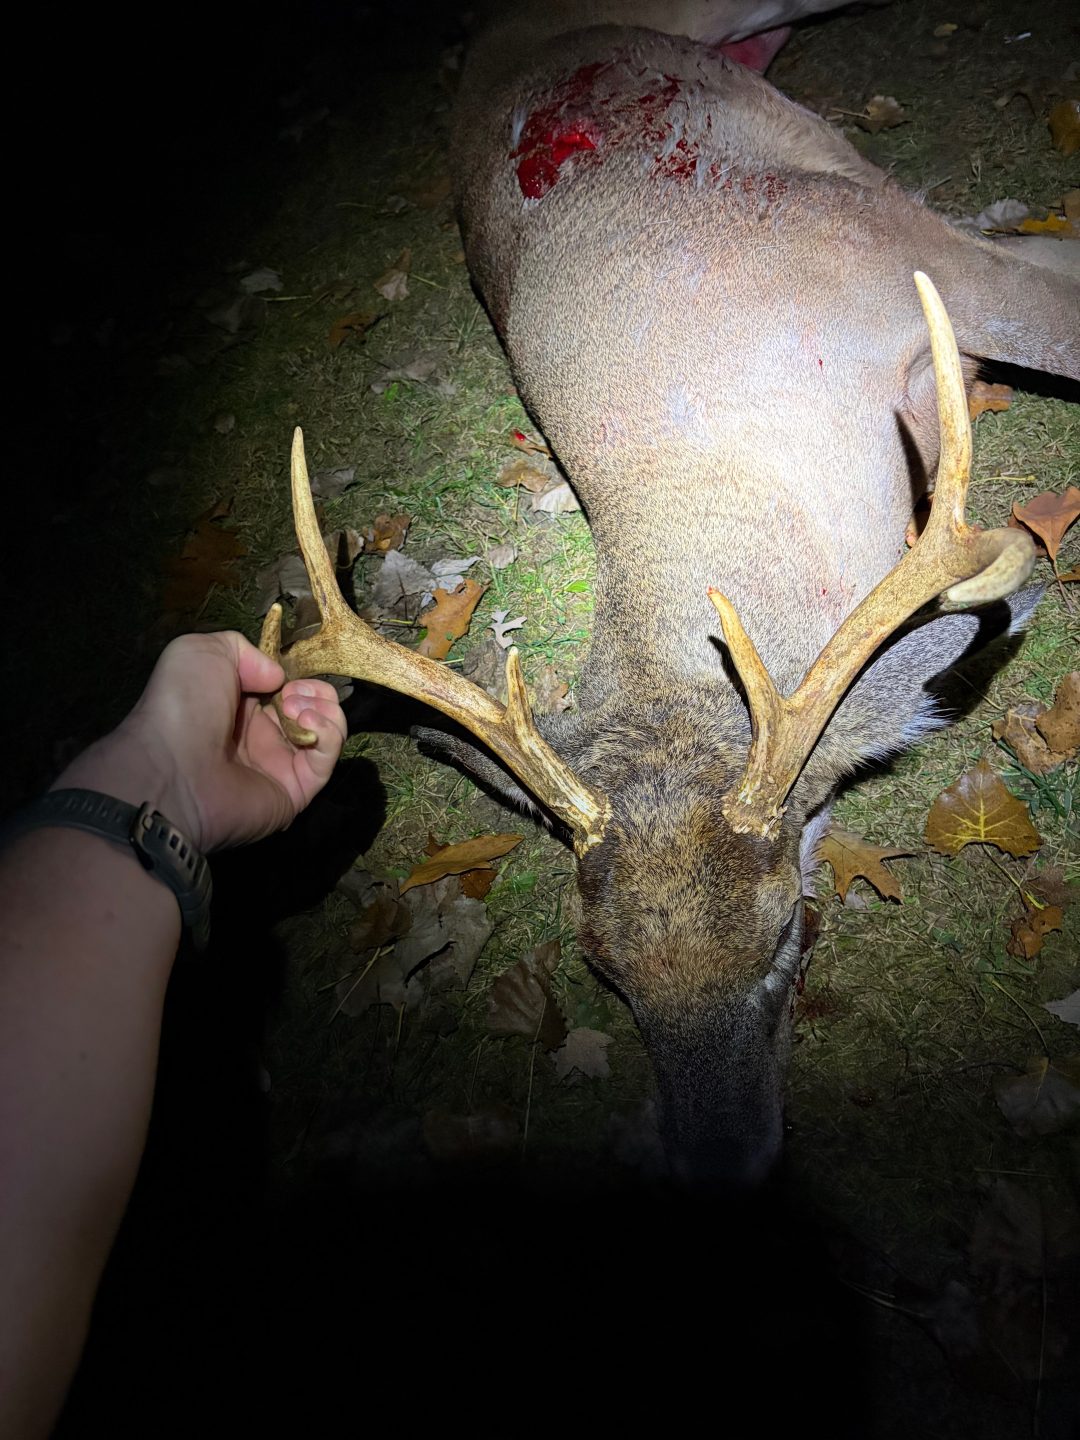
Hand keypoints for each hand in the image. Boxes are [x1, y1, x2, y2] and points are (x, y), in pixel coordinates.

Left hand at [55, 632, 346, 850]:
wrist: (172, 768)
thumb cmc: (183, 705)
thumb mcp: (201, 651)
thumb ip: (244, 649)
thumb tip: (278, 678)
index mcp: (236, 706)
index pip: (283, 687)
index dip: (293, 674)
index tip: (287, 670)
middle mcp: (260, 737)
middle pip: (310, 707)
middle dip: (312, 690)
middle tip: (290, 692)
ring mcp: (279, 766)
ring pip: (326, 732)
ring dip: (323, 708)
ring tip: (295, 706)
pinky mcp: (297, 792)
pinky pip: (326, 761)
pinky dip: (329, 734)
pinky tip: (306, 722)